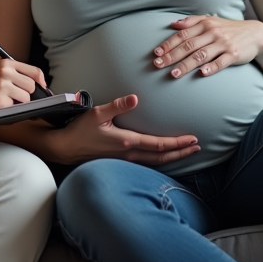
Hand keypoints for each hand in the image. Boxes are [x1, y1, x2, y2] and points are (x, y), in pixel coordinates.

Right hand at [0, 58, 44, 115]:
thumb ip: (12, 73)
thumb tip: (34, 85)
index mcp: (5, 63)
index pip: (34, 71)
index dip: (41, 81)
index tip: (43, 88)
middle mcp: (5, 73)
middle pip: (31, 86)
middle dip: (27, 94)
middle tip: (16, 98)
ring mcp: (1, 87)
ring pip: (25, 99)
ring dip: (18, 103)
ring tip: (3, 101)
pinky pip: (13, 109)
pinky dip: (7, 110)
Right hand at [48, 95, 199, 165]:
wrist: (65, 148)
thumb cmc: (80, 130)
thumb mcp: (97, 113)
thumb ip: (117, 105)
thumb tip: (135, 97)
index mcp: (126, 141)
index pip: (158, 144)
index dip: (177, 143)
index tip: (193, 139)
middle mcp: (128, 154)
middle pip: (162, 157)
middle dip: (181, 152)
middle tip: (197, 147)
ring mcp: (124, 160)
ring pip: (155, 162)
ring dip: (173, 158)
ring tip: (186, 152)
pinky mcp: (120, 162)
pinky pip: (146, 164)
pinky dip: (160, 161)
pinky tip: (164, 157)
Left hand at [153, 15, 262, 77]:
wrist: (255, 34)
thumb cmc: (228, 28)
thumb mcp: (211, 20)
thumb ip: (191, 21)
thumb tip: (173, 24)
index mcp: (205, 24)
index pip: (182, 35)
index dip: (168, 44)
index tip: (156, 53)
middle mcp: (213, 33)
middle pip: (189, 45)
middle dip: (172, 56)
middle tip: (158, 64)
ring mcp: (223, 44)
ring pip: (201, 55)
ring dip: (186, 64)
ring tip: (173, 73)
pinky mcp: (234, 54)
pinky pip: (221, 62)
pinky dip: (212, 67)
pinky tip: (202, 73)